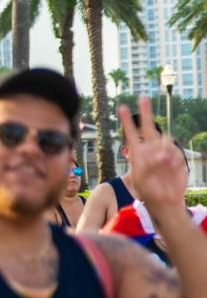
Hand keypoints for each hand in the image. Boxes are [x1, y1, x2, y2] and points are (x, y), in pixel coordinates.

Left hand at [120, 98, 186, 214]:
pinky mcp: (176, 157)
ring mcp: (163, 151)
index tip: (122, 107)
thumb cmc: (149, 190)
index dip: (126, 121)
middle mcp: (150, 148)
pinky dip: (173, 159)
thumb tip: (160, 154)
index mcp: (137, 152)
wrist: (165, 200)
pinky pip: (174, 151)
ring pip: (163, 139)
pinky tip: (171, 167)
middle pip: (147, 126)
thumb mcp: (141, 178)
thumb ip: (147, 164)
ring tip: (162, 162)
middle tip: (143, 97)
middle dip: (145, 112)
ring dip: (163, 148)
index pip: (130, 133)